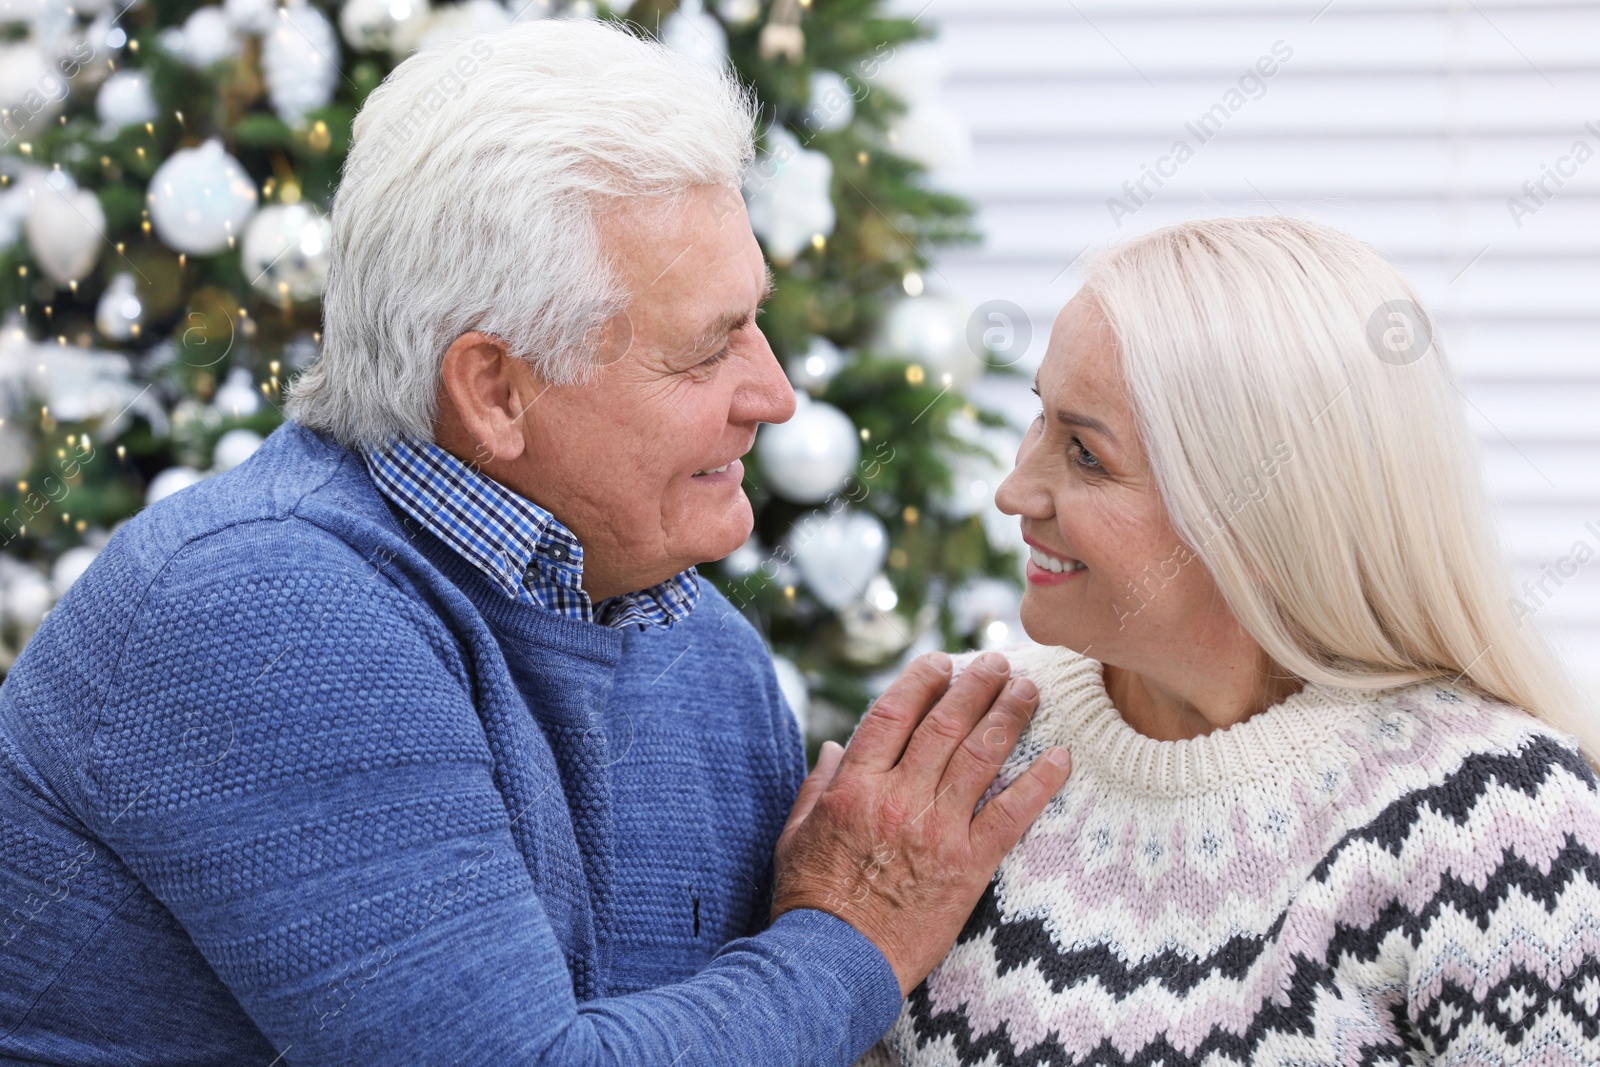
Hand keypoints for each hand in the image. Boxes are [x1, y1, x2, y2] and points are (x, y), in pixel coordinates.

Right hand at [770, 650, 1071, 995]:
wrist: (833, 964)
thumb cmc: (809, 900)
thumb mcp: (795, 834)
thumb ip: (818, 786)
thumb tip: (835, 747)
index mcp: (855, 786)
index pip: (895, 713)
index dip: (922, 680)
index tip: (942, 661)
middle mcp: (898, 798)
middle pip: (945, 724)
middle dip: (976, 685)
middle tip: (999, 662)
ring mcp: (936, 831)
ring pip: (981, 756)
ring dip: (1009, 715)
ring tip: (1028, 689)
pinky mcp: (968, 866)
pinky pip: (1012, 815)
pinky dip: (1039, 782)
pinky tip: (1060, 756)